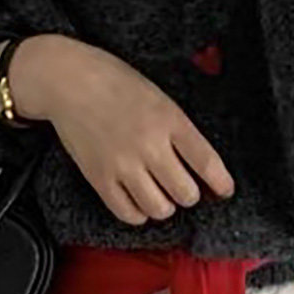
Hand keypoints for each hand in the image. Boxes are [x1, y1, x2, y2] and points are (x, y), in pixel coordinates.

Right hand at [9, 36, 234, 226]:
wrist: (69, 80)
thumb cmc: (116, 83)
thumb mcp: (160, 98)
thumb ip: (180, 130)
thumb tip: (200, 166)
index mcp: (170, 120)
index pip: (208, 163)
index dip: (221, 183)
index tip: (225, 190)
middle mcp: (149, 145)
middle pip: (186, 193)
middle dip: (190, 194)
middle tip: (183, 186)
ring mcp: (123, 164)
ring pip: (159, 209)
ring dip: (165, 206)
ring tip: (160, 194)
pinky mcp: (99, 178)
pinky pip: (128, 213)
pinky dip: (138, 214)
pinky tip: (139, 201)